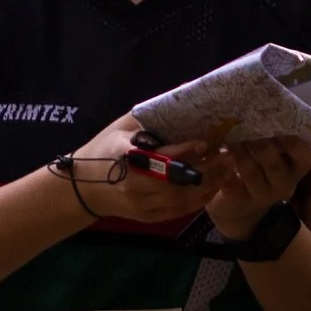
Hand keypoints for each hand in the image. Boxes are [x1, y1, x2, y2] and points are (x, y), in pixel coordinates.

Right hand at [57, 115, 216, 225]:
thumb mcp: (121, 127)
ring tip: (227, 169)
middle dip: (207, 170)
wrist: (82, 187)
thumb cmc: (104, 150)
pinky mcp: (148, 217)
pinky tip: (214, 186)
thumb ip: (149, 114)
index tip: (206, 142)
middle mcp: (134, 186)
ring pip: (182, 199)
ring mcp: (142, 205)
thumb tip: (182, 92)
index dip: (184, 151)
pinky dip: (200, 200)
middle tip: (228, 155)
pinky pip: (180, 211)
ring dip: (209, 185)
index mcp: (125, 158)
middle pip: (177, 182)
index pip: (159, 157)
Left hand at [200, 135, 310, 240]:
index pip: (306, 157)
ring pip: (250, 171)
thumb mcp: (272, 156)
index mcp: (296, 170)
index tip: (275, 128)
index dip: (291, 142)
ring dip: (238, 152)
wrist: (239, 206)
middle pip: (273, 163)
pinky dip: (224, 166)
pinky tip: (220, 155)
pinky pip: (231, 181)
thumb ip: (274, 138)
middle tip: (244, 129)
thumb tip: (263, 107)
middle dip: (258, 143)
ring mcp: (262, 196)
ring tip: (230, 141)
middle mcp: (283, 185)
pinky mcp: (239, 201)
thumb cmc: (259, 170)